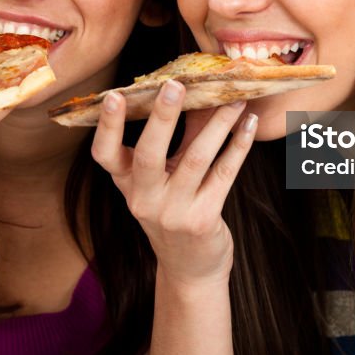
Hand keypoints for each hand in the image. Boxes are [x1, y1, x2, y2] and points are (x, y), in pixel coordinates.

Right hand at [91, 80, 257, 285]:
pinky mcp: (203, 220)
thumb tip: (196, 91)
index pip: (105, 155)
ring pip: (196, 159)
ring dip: (218, 124)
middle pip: (148, 154)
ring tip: (234, 99)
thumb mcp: (163, 179)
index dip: (107, 126)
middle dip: (163, 117)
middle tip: (175, 85)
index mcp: (128, 184)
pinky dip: (238, 145)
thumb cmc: (174, 212)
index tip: (114, 95)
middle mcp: (145, 200)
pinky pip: (223, 174)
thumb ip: (176, 139)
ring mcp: (173, 212)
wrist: (190, 268)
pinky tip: (248, 124)